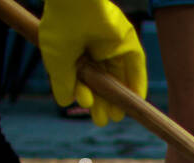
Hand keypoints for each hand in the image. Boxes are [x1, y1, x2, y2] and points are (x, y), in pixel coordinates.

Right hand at [38, 0, 147, 126]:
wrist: (76, 3)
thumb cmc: (61, 29)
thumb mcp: (57, 62)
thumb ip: (63, 83)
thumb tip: (65, 102)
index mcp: (76, 53)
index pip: (83, 81)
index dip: (85, 94)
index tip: (85, 103)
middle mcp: (95, 51)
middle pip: (102, 83)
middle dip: (102, 102)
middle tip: (103, 120)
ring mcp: (113, 48)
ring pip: (119, 78)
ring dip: (119, 98)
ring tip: (117, 115)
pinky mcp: (129, 44)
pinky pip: (136, 68)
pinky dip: (136, 84)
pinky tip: (135, 100)